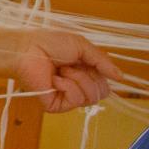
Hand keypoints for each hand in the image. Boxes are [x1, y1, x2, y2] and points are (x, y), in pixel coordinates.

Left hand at [0, 23, 122, 112]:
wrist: (26, 48)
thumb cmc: (49, 43)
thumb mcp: (83, 47)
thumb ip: (103, 62)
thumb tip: (121, 76)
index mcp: (84, 74)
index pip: (105, 84)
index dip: (101, 73)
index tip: (87, 61)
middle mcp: (76, 87)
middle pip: (101, 93)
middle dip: (90, 76)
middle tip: (71, 65)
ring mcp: (66, 97)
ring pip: (91, 98)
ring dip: (78, 79)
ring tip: (62, 70)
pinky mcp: (55, 105)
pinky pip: (75, 101)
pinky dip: (68, 86)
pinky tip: (55, 79)